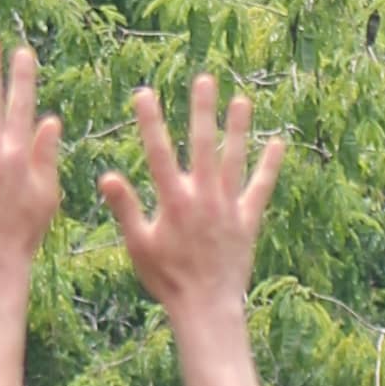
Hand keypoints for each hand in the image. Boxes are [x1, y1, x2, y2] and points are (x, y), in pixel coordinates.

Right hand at [99, 74, 283, 322]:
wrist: (205, 306)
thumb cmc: (167, 279)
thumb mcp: (138, 245)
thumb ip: (125, 208)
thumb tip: (106, 176)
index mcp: (173, 201)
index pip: (157, 153)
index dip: (149, 122)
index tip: (143, 92)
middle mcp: (203, 198)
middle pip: (203, 146)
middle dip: (202, 111)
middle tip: (205, 79)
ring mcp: (228, 207)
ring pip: (234, 160)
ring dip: (238, 129)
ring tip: (241, 99)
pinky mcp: (248, 220)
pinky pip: (260, 188)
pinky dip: (269, 166)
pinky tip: (278, 143)